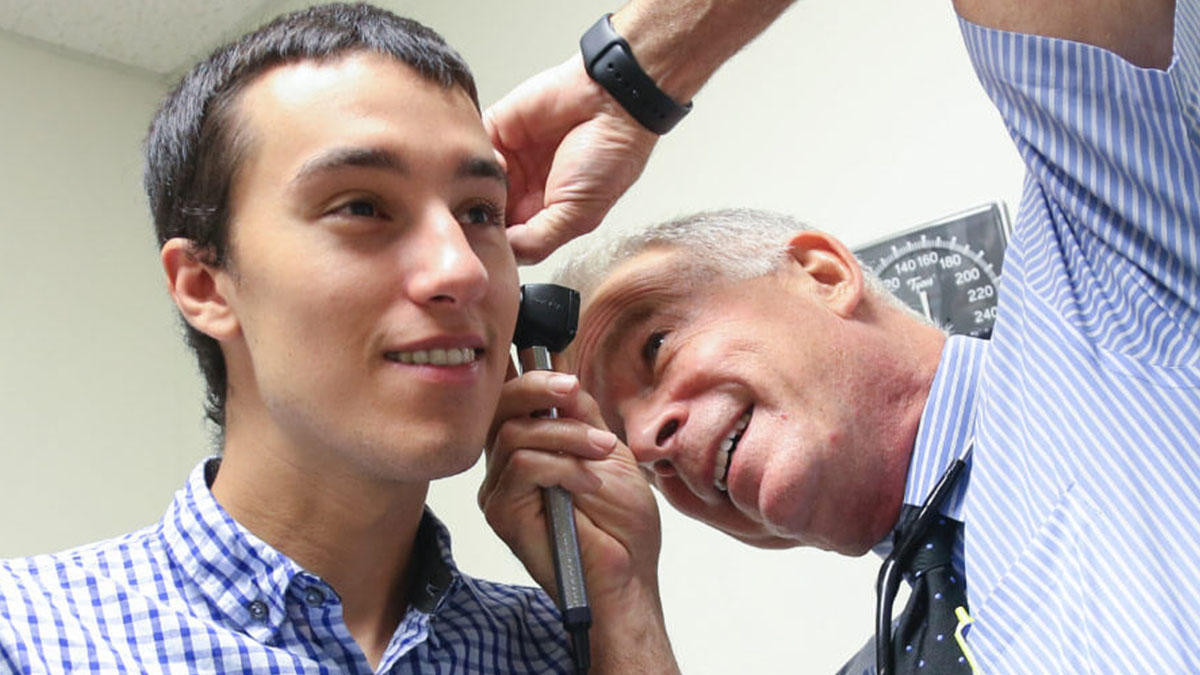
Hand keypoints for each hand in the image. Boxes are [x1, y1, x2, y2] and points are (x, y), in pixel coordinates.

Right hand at [480, 369, 677, 672]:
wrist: (629, 578)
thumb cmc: (622, 528)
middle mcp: (506, 468)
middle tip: (573, 392)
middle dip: (539, 389)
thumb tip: (563, 378)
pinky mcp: (502, 512)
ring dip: (566, 434)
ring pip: (513, 433)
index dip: (532, 377)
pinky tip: (588, 483)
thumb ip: (580, 416)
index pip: (511, 401)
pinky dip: (562, 465)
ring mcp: (500, 490)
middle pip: (499, 407)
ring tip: (600, 452)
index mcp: (529, 450)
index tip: (566, 376)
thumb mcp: (607, 452)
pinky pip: (521, 465)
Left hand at [485, 55, 657, 263]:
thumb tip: (505, 256)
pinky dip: (478, 158)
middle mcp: (525, 188)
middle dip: (481, 216)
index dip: (497, 243)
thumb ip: (538, 241)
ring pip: (474, 182)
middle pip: (486, 211)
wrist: (613, 101)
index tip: (488, 246)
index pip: (509, 238)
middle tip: (480, 219)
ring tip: (494, 188)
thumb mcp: (577, 215)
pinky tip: (502, 160)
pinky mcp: (498, 128)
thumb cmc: (610, 155)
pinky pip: (474, 148)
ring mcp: (510, 159)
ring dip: (478, 187)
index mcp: (547, 213)